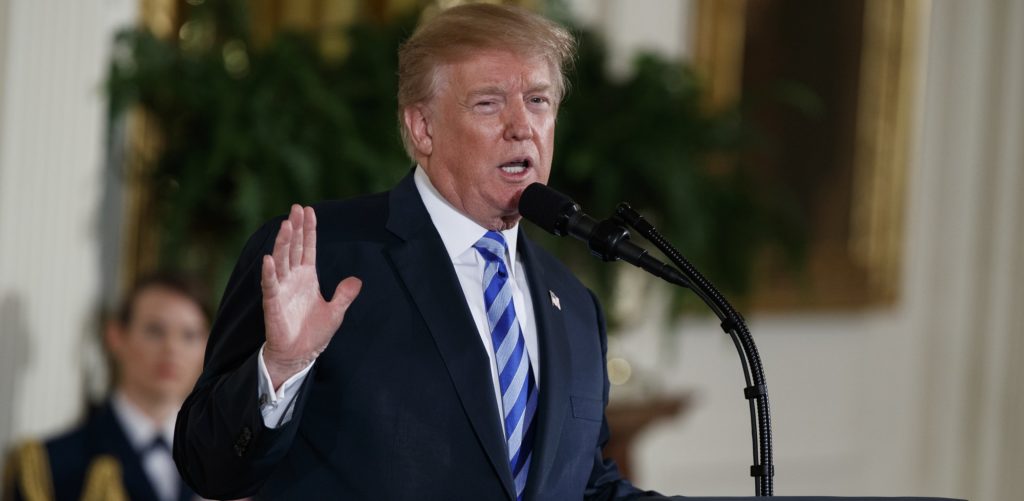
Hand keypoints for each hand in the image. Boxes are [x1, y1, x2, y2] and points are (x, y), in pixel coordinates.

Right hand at [261, 204, 361, 388]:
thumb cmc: (314, 333)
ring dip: (282, 243)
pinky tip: (269, 259)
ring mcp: (282, 289)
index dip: (308, 230)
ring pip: (281, 261)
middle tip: (296, 208)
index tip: (308, 210)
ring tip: (286, 225)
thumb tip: (357, 280)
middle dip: (295, 228)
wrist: (299, 355)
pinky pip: (270, 285)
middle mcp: (293, 278)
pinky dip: (269, 273)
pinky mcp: (273, 303)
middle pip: (293, 248)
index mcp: (308, 277)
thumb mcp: (336, 312)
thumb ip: (345, 295)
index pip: (307, 248)